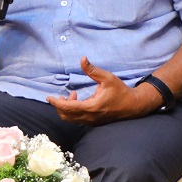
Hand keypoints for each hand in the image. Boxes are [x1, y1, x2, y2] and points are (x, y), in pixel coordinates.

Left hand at [48, 57, 162, 124]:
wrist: (133, 105)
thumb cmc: (120, 91)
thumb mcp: (107, 78)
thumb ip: (93, 70)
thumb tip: (82, 59)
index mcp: (92, 107)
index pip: (68, 108)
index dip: (56, 103)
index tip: (48, 97)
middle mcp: (90, 117)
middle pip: (66, 116)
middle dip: (59, 106)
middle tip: (60, 96)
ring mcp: (92, 121)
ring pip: (71, 119)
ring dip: (66, 108)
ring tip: (71, 96)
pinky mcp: (94, 122)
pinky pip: (78, 119)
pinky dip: (73, 111)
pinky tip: (77, 100)